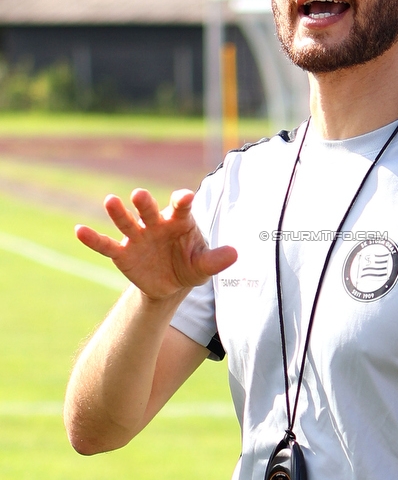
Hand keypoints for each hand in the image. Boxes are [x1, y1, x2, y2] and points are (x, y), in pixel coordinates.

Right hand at [75, 188, 236, 299]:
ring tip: (110, 201)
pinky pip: (106, 245)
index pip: (181, 207)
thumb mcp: (204, 265)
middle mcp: (156, 223)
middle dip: (145, 203)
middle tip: (139, 195)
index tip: (185, 197)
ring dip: (118, 212)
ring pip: (126, 221)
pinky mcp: (122, 253)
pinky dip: (93, 239)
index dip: (182, 201)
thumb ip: (216, 259)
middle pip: (149, 209)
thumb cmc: (190, 265)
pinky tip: (79, 230)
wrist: (171, 284)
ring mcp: (138, 236)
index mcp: (179, 221)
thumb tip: (235, 253)